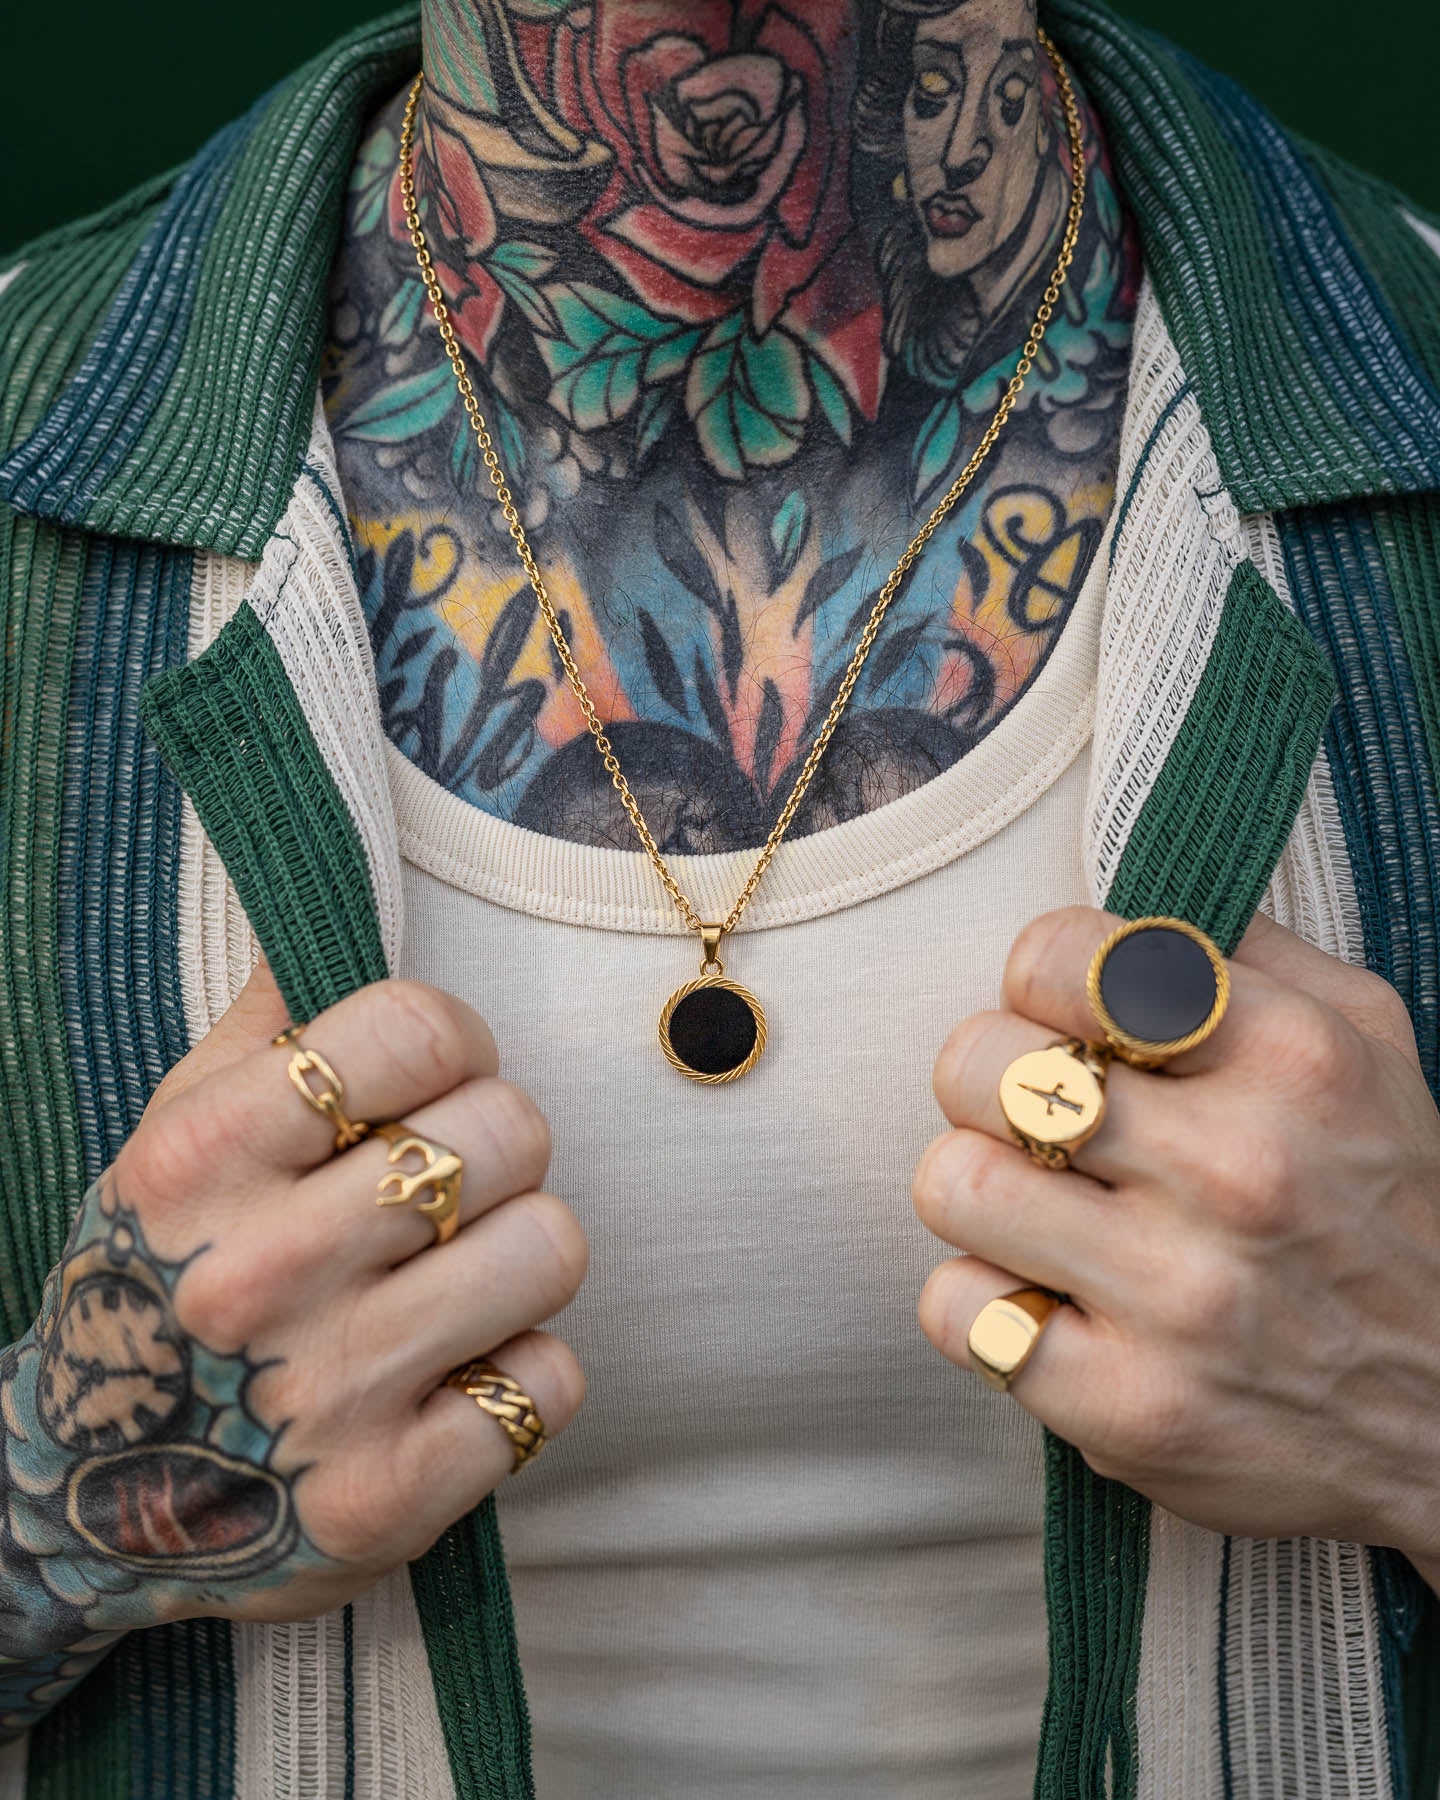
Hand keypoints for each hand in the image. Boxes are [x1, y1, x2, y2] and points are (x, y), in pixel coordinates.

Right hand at [1, 962, 586, 1658]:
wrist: (85, 1502)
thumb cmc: (160, 1281)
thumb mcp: (173, 1139)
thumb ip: (266, 1026)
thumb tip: (341, 908)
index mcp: (204, 1159)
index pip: (418, 1026)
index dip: (456, 1042)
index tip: (436, 1081)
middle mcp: (259, 1272)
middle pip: (508, 1131)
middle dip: (496, 1151)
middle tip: (447, 1194)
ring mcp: (327, 1393)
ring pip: (550, 1246)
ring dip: (520, 1258)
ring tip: (455, 1281)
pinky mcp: (389, 1498)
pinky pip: (552, 1380)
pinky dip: (520, 1376)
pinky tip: (452, 1380)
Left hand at [912, 907, 1439, 1586]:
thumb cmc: (1389, 1205)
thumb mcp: (1367, 1043)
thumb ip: (1246, 956)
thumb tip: (1123, 905)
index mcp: (1292, 1056)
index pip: (1059, 956)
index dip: (1036, 981)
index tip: (1065, 1021)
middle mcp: (1239, 1170)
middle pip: (979, 1065)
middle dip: (989, 1084)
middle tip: (1036, 1121)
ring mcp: (1180, 1297)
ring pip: (953, 1182)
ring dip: (980, 1192)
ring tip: (1039, 1209)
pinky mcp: (1126, 1407)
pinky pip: (956, 1309)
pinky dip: (982, 1304)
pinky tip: (1048, 1301)